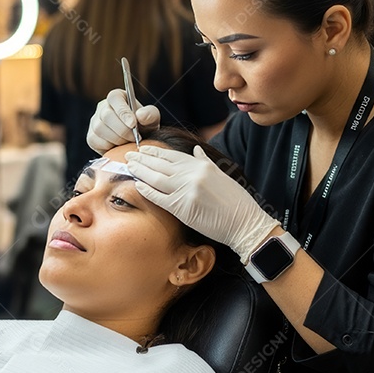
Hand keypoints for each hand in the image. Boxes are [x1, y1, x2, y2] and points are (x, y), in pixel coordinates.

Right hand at [86, 89, 160, 152]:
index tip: (133, 124)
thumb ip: (150, 115)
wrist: (137, 143)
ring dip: (118, 139)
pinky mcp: (91, 137)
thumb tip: (140, 115)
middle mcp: (102, 107)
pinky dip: (110, 146)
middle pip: (106, 115)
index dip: (122, 111)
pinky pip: (97, 141)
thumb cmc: (144, 127)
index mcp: (117, 97)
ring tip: (129, 142)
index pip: (114, 98)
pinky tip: (119, 147)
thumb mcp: (152, 119)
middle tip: (135, 137)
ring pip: (100, 129)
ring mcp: (94, 122)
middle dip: (122, 129)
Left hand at [127, 144, 280, 262]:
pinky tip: (137, 186)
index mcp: (201, 165)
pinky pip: (159, 197)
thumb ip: (204, 161)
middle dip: (142, 159)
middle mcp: (193, 174)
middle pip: (161, 164)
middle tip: (129, 155)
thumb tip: (194, 149)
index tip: (143, 149)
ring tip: (129, 167)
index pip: (172, 155)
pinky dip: (147, 191)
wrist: (244, 222)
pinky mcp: (183, 208)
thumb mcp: (221, 174)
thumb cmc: (235, 201)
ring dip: (140, 171)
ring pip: (156, 178)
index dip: (155, 152)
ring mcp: (187, 190)